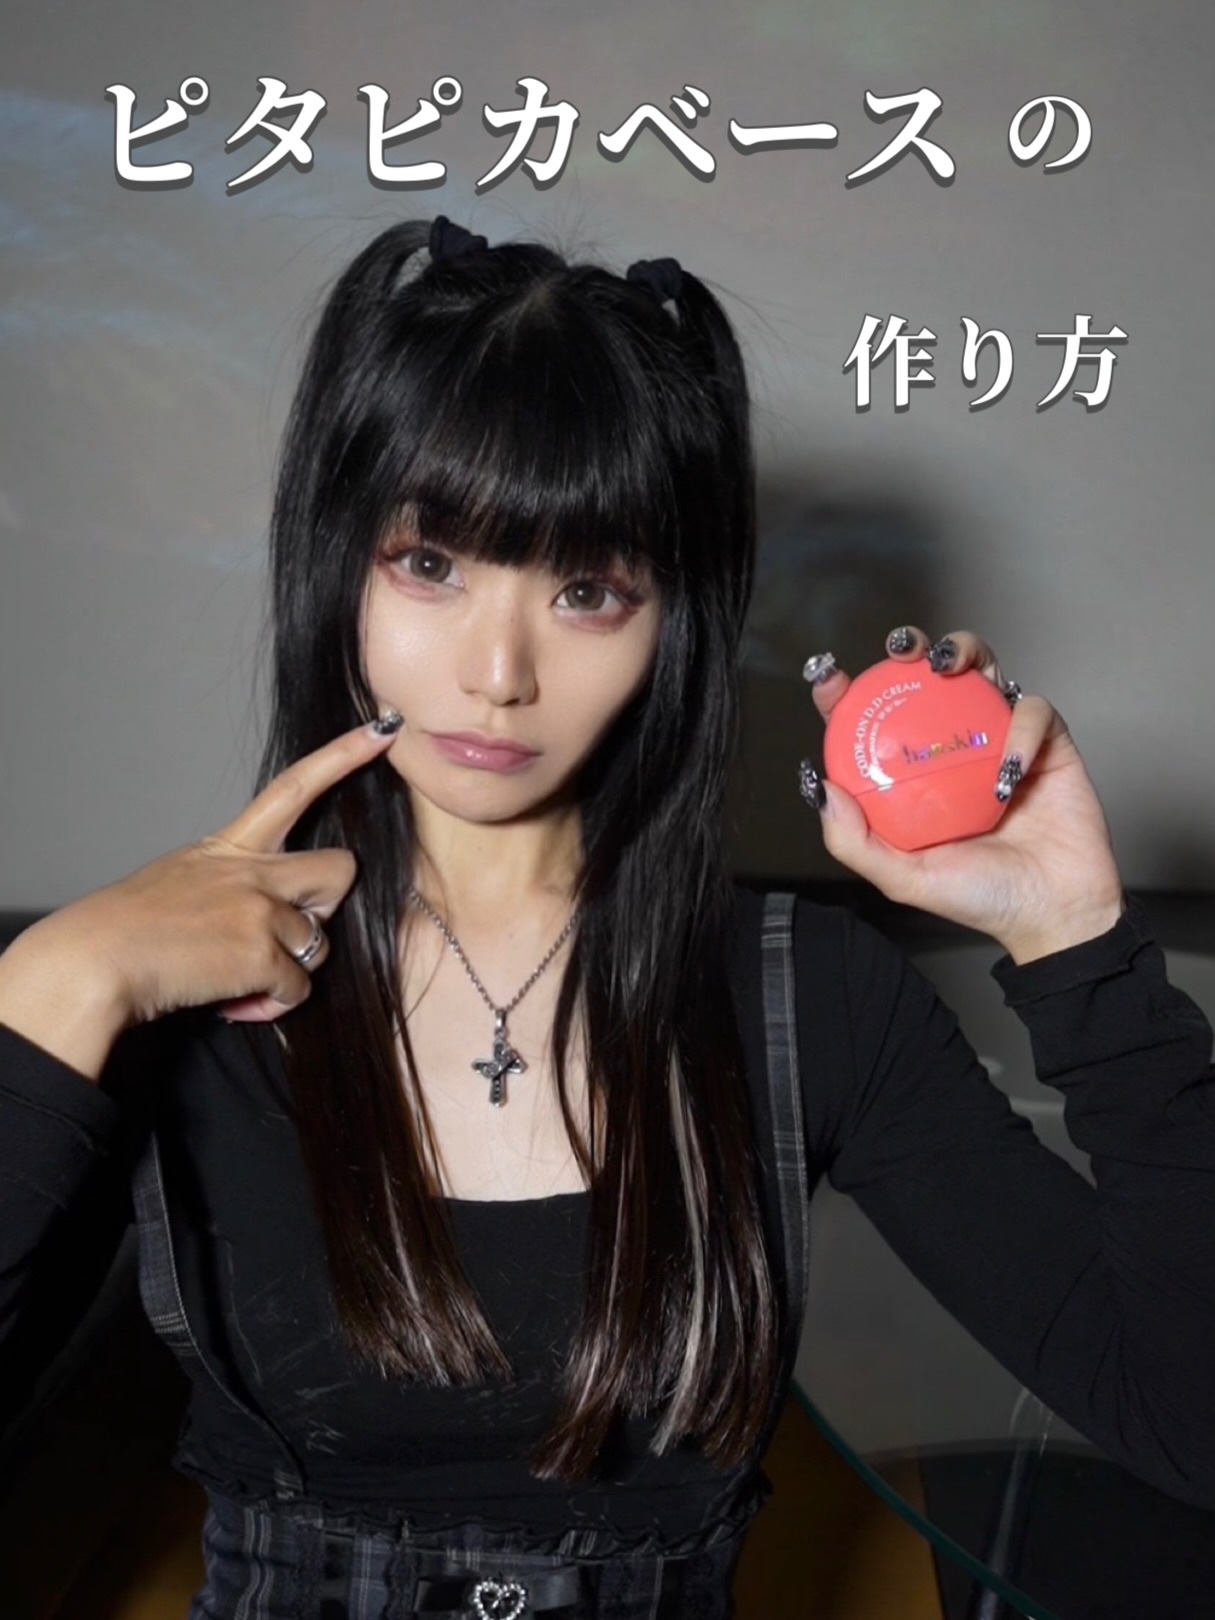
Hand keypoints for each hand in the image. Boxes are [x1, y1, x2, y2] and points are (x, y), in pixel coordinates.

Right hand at [0, 720, 399, 1075]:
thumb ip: (232, 886)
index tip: (384, 729)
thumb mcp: (181, 881)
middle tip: (285, 933)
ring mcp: (260, 909)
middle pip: (340, 870)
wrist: (95, 960)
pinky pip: (297, 988)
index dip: (343, 756)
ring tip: (234, 979)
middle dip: (327, 905)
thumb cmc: (128, 930)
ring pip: (317, 943)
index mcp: (229, 846)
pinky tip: (232, 1001)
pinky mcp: (262, 953)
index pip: (294, 787)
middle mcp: (252, 870)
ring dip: (285, 970)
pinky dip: (270, 1003)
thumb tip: (268, 920)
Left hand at [803, 628, 1124, 961]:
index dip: (849, 694)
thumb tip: (820, 788)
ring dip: (965, 651)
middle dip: (913, 647)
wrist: (1054, 914)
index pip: (875, 722)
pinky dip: (1022, 731)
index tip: (830, 680)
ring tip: (947, 666)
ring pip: (983, 671)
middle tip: (901, 649)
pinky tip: (1010, 768)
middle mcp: (955, 749)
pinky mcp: (1049, 744)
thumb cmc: (981, 898)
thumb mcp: (904, 878)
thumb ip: (856, 842)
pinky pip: (1035, 713)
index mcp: (915, 776)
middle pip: (930, 678)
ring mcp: (1001, 741)